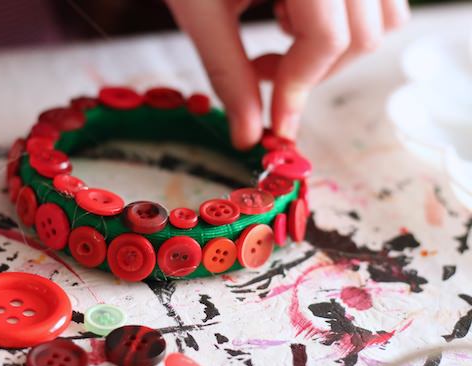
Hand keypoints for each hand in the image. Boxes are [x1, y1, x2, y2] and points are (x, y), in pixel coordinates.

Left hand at [166, 0, 409, 148]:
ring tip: (281, 29)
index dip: (299, 88)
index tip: (276, 124)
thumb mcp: (200, 9)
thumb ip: (226, 73)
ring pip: (383, 18)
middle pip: (364, 35)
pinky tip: (298, 9)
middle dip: (313, 72)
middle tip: (265, 73)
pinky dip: (344, 20)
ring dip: (333, 46)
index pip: (328, 39)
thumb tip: (247, 135)